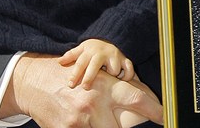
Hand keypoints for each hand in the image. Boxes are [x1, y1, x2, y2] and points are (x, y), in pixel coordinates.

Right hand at [0, 53, 163, 127]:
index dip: (155, 110)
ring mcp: (78, 121)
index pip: (137, 99)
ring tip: (97, 117)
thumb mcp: (96, 76)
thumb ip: (117, 88)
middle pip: (120, 127)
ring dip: (104, 126)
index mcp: (105, 87)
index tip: (165, 116)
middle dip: (124, 125)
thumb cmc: (70, 76)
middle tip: (122, 119)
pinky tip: (84, 121)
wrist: (34, 82)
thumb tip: (143, 99)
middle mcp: (93, 104)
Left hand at [59, 39, 135, 89]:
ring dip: (112, 76)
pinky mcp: (126, 59)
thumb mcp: (81, 48)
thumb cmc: (93, 48)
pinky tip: (122, 80)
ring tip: (107, 81)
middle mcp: (103, 54)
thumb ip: (70, 55)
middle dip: (90, 76)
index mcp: (90, 51)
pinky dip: (127, 76)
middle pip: (95, 65)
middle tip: (84, 87)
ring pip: (114, 69)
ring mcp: (115, 56)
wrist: (111, 37)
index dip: (75, 74)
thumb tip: (59, 62)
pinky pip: (129, 69)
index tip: (70, 85)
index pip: (80, 63)